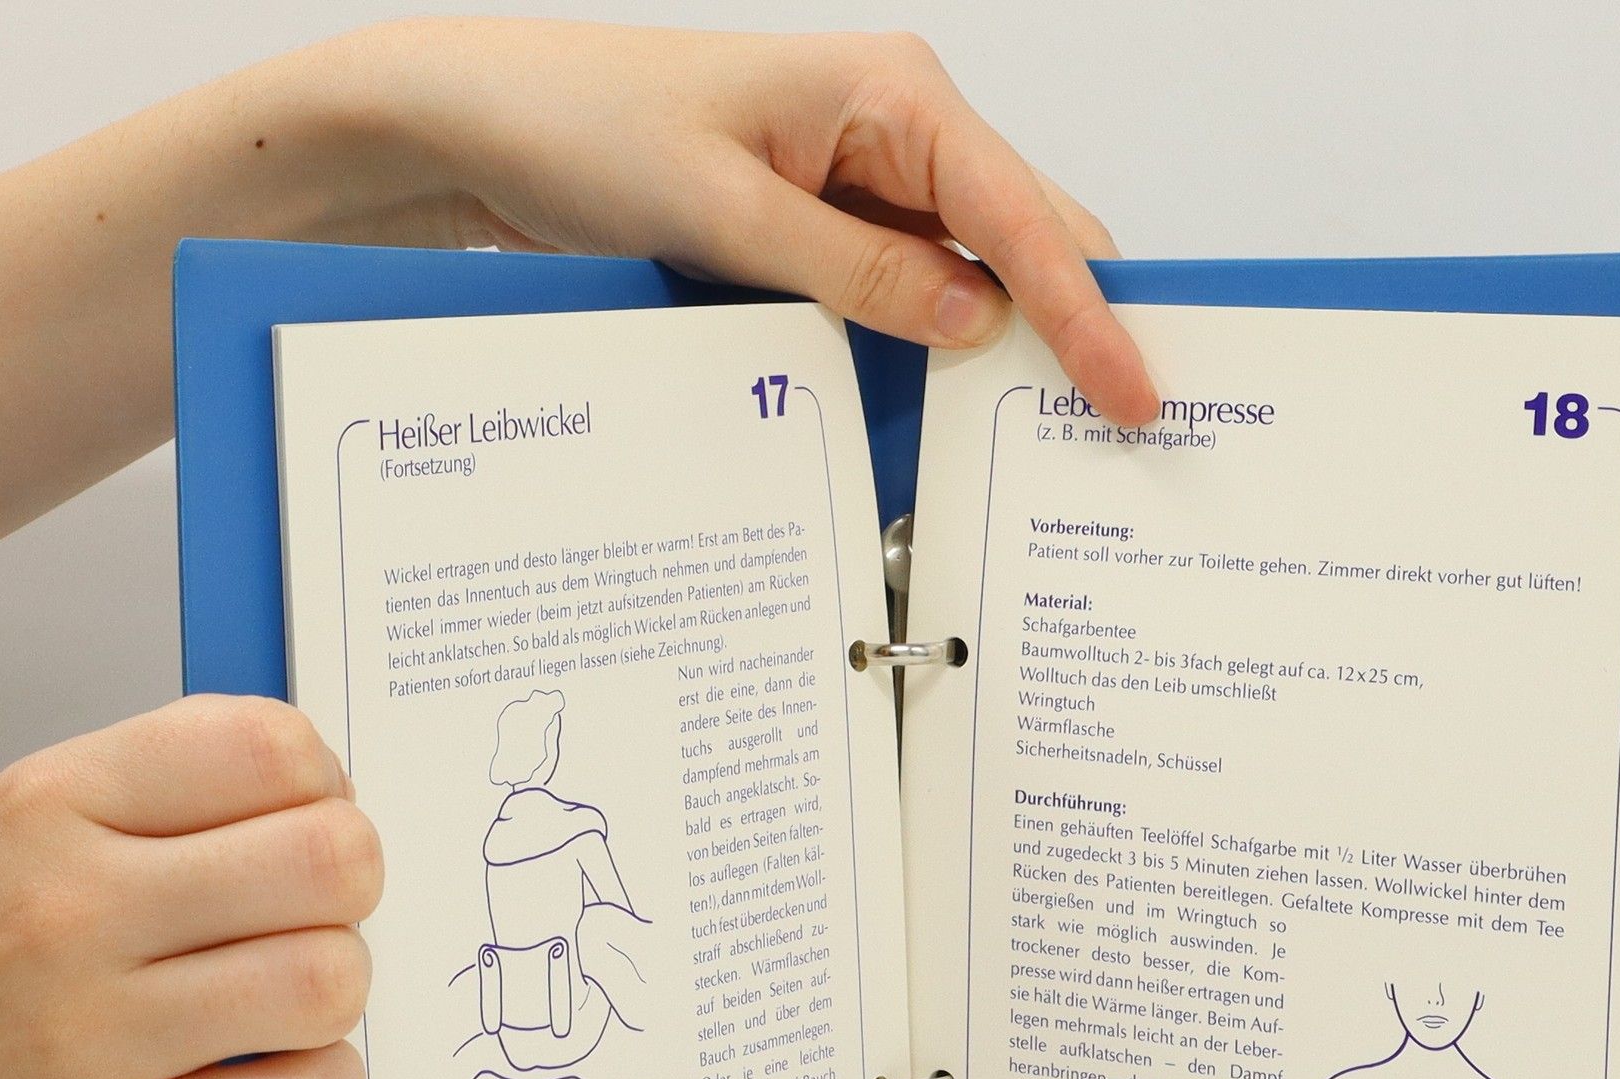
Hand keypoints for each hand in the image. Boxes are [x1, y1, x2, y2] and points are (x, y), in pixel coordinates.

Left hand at [0, 23, 1157, 531]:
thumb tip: (973, 328)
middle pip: (1030, 240)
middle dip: (1080, 332)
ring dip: (1016, 349)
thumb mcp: (727, 213)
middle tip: (1123, 437)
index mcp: (894, 98)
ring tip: (1061, 439)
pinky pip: (918, 293)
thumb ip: (858, 276)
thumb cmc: (587, 127)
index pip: (1024, 222)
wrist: (482, 122)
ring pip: (983, 274)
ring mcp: (870, 181)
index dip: (1088, 318)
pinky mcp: (834, 227)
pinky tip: (963, 406)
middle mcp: (899, 130)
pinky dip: (946, 349)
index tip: (1136, 398)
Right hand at [0, 697, 381, 1078]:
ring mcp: (94, 1035)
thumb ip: (169, 798)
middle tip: (300, 917)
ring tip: (276, 1000)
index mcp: (51, 807)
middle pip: (331, 862)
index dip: (320, 787)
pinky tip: (271, 1071)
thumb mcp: (34, 834)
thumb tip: (332, 800)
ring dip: (332, 992)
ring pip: (331, 981)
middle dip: (344, 891)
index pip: (269, 749)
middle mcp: (71, 911)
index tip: (295, 819)